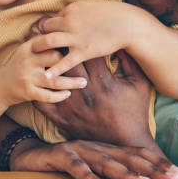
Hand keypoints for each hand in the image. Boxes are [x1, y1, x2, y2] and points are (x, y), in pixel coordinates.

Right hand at [0, 38, 86, 106]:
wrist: (0, 86)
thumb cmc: (20, 65)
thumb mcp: (27, 50)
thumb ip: (43, 42)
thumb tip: (65, 29)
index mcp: (29, 48)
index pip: (50, 42)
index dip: (66, 42)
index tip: (81, 43)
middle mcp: (27, 61)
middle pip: (54, 59)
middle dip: (71, 62)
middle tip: (87, 64)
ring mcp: (27, 77)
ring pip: (54, 80)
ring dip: (71, 82)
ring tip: (84, 83)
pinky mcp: (27, 92)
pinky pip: (47, 96)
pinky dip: (59, 96)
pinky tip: (68, 94)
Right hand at [11, 139, 177, 178]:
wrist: (29, 155)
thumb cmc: (64, 164)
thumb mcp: (91, 167)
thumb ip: (110, 171)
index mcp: (106, 149)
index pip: (136, 155)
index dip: (158, 163)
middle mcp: (96, 147)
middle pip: (128, 158)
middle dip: (153, 169)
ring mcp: (79, 150)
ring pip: (106, 163)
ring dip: (127, 175)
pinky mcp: (60, 156)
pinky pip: (75, 167)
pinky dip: (87, 178)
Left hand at [32, 0, 145, 77]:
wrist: (129, 24)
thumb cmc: (115, 14)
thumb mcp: (94, 6)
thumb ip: (81, 12)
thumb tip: (73, 15)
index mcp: (72, 8)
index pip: (54, 17)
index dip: (52, 25)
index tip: (48, 31)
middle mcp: (70, 20)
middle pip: (46, 27)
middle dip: (40, 34)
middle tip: (34, 43)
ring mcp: (76, 36)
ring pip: (49, 41)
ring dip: (39, 47)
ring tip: (32, 54)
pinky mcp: (83, 51)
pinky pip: (65, 61)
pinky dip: (55, 69)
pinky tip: (47, 76)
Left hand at [35, 50, 155, 150]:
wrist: (126, 143)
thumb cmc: (135, 112)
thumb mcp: (140, 85)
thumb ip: (132, 63)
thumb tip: (121, 45)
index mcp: (103, 81)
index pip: (86, 54)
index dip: (80, 41)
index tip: (77, 35)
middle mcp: (85, 93)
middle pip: (66, 63)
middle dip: (61, 50)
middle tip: (55, 39)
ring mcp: (72, 107)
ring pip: (52, 81)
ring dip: (47, 67)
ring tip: (42, 56)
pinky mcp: (64, 120)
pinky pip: (44, 104)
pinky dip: (38, 92)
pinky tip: (37, 82)